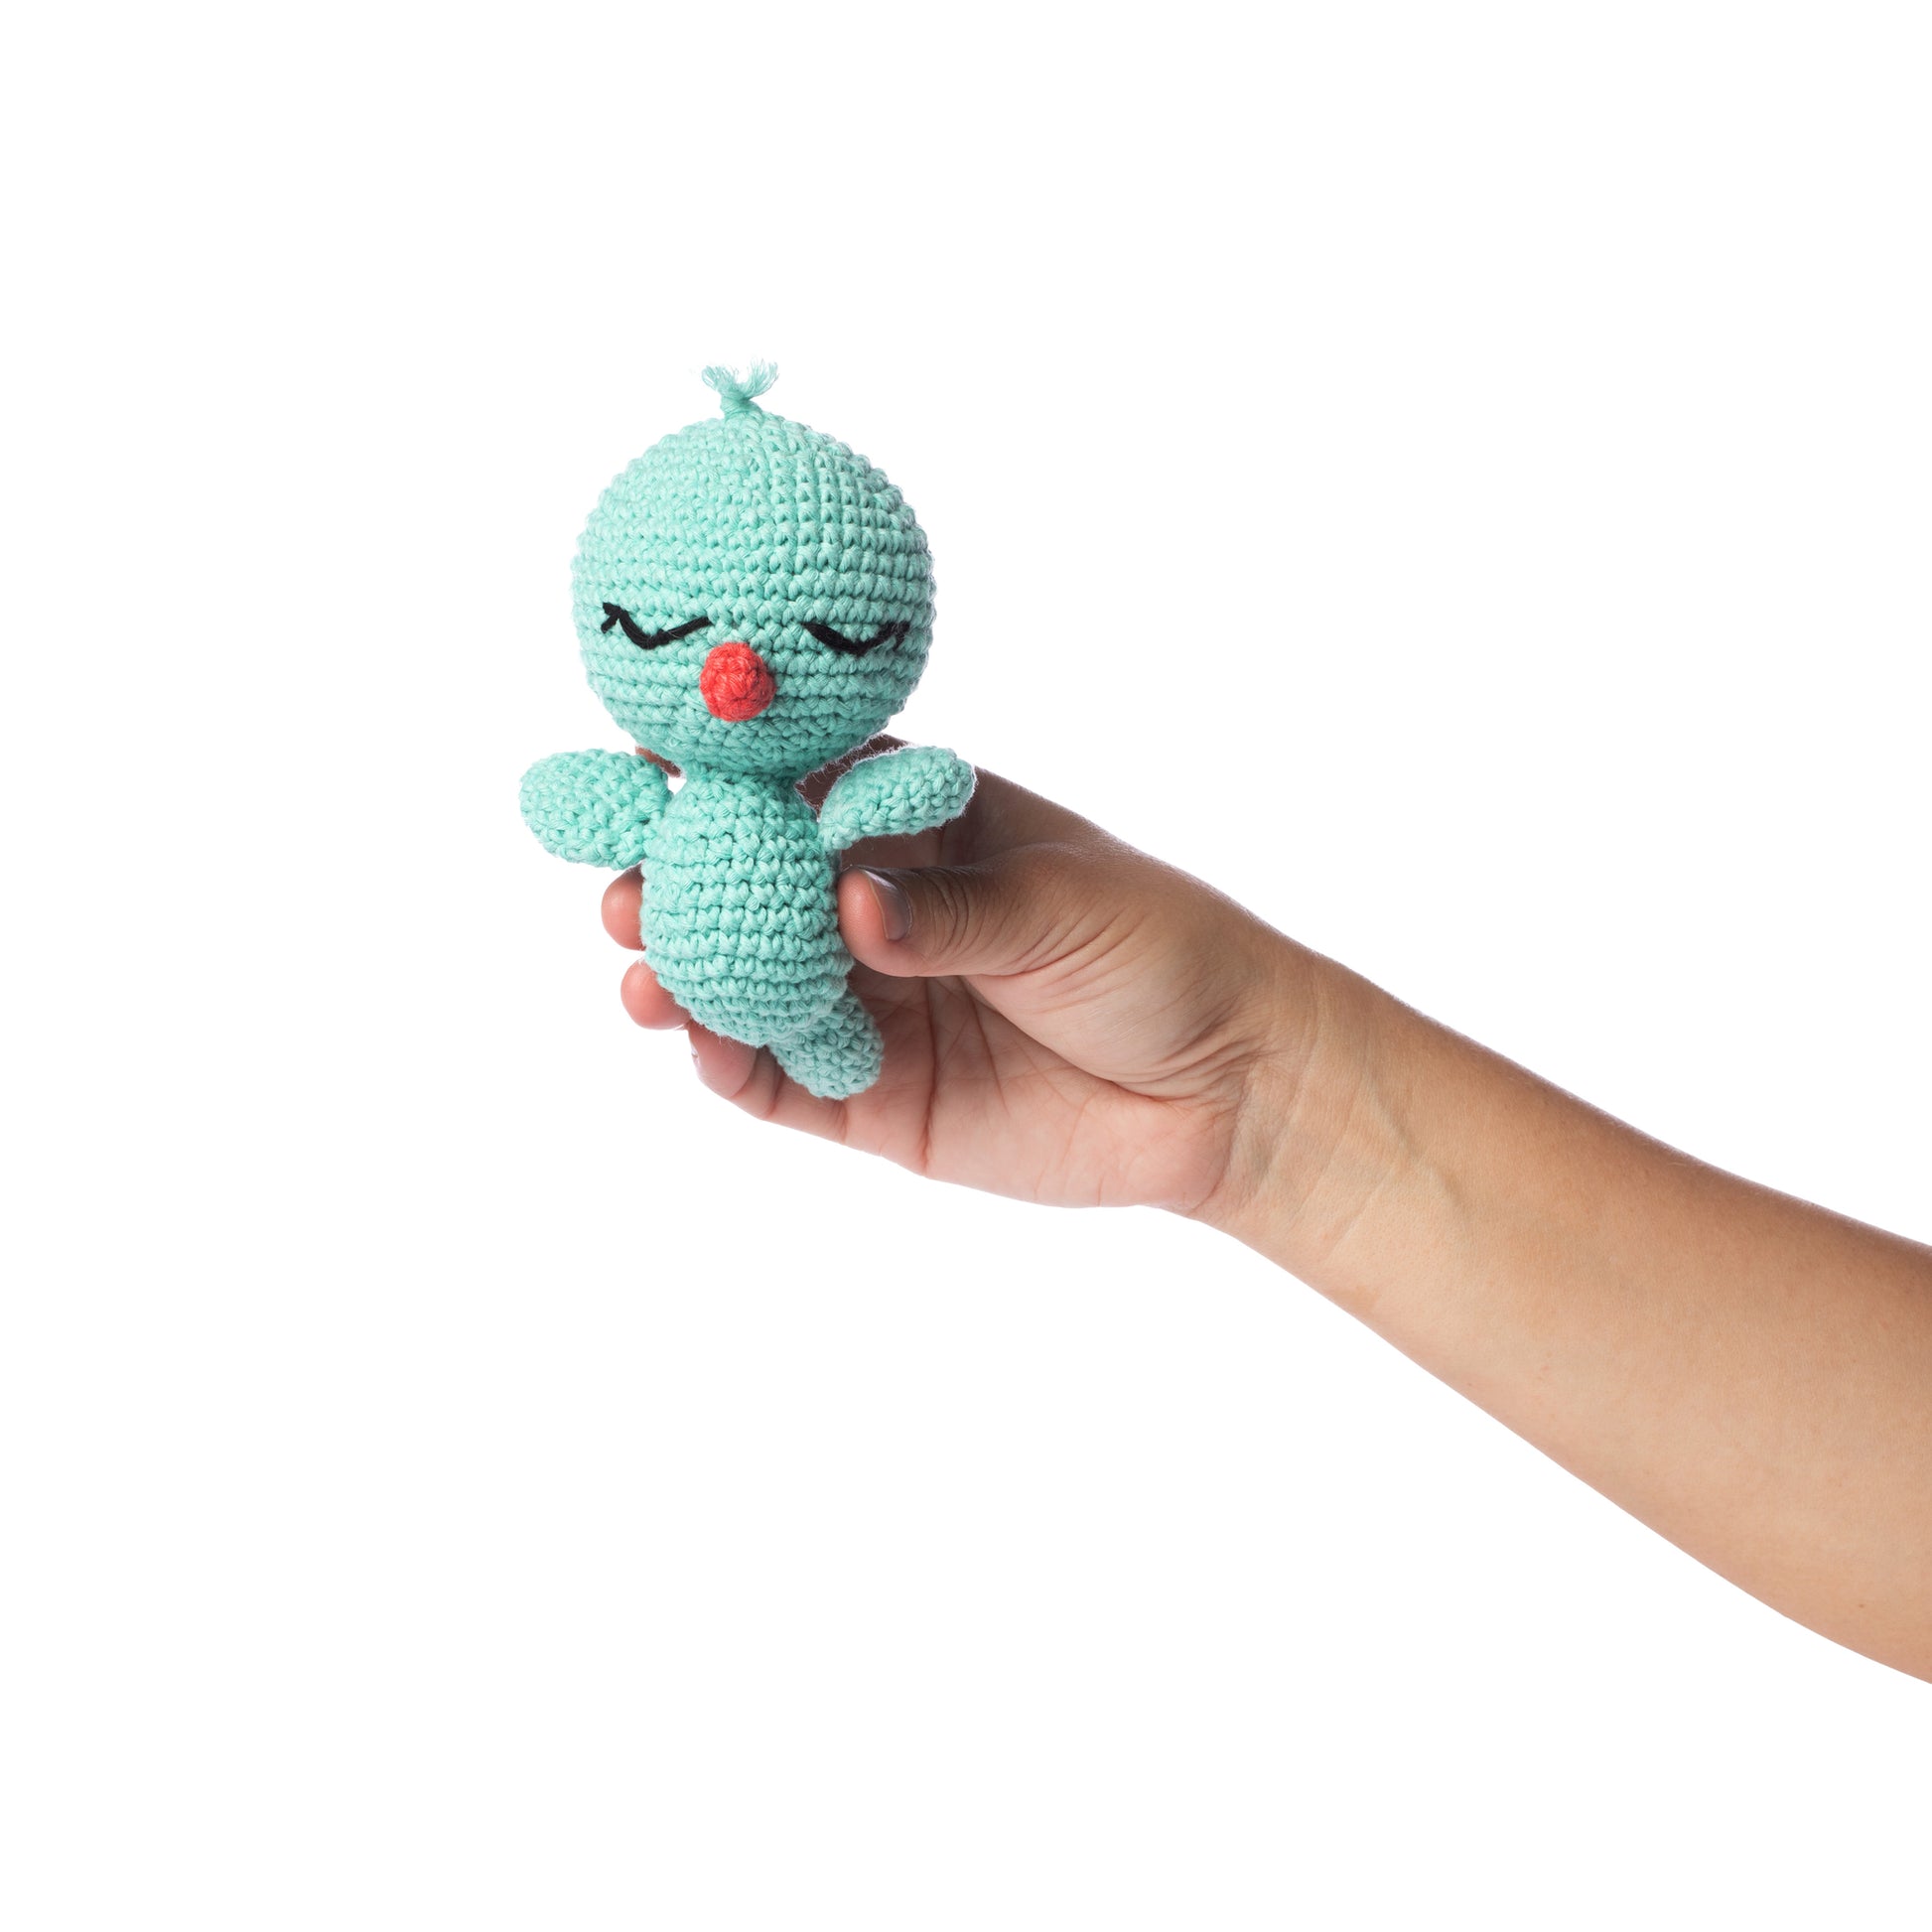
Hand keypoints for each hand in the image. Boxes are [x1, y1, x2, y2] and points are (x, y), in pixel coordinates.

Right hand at [600, 745, 1318, 1216]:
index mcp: (923, 829)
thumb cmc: (1163, 954)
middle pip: (754, 890)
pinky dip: (732, 1061)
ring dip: (687, 973)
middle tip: (626, 884)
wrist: (1229, 1089)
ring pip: (752, 986)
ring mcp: (872, 1005)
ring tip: (643, 964)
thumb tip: (850, 909)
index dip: (728, 773)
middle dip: (683, 882)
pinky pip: (783, 1081)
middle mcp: (879, 911)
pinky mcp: (876, 1098)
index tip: (652, 758)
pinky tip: (701, 1040)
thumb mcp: (1062, 905)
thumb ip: (949, 910)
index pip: (806, 787)